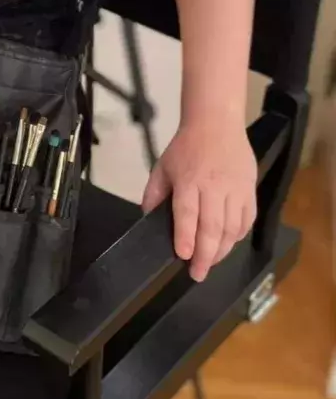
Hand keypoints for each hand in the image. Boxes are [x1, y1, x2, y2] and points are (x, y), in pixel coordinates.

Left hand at [141, 120, 256, 280]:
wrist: (216, 124)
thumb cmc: (186, 147)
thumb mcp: (163, 166)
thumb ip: (154, 193)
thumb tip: (147, 218)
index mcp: (189, 180)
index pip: (187, 213)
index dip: (186, 237)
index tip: (183, 256)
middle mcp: (214, 186)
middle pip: (212, 227)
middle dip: (205, 255)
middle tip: (198, 274)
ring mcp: (236, 189)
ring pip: (232, 228)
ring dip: (222, 250)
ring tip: (210, 262)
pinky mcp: (250, 190)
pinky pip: (246, 220)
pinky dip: (238, 236)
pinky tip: (227, 244)